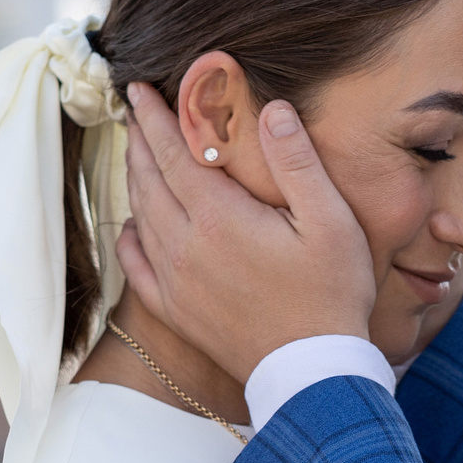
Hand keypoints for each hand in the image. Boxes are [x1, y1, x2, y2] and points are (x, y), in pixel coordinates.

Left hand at [115, 85, 378, 381]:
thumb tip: (272, 109)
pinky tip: (134, 226)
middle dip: (139, 139)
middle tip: (132, 111)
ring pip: (141, 216)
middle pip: (149, 179)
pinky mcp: (177, 312)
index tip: (139, 89)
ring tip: (135, 154)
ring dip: (135, 179)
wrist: (312, 374)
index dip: (156, 116)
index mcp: (219, 217)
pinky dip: (131, 238)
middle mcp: (186, 246)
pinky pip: (137, 267)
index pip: (174, 151)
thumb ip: (297, 162)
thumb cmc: (331, 296)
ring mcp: (176, 282)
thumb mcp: (331, 221)